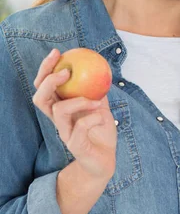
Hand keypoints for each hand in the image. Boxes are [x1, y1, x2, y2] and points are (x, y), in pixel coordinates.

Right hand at [33, 48, 116, 180]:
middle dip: (49, 81)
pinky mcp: (75, 146)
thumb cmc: (101, 132)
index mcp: (61, 108)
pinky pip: (79, 128)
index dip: (46, 69)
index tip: (57, 53)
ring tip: (96, 100)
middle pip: (40, 98)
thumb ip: (97, 89)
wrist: (106, 160)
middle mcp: (58, 120)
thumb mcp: (101, 106)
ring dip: (79, 101)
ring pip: (58, 112)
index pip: (44, 86)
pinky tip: (103, 116)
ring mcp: (65, 133)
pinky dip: (92, 119)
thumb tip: (100, 67)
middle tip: (67, 71)